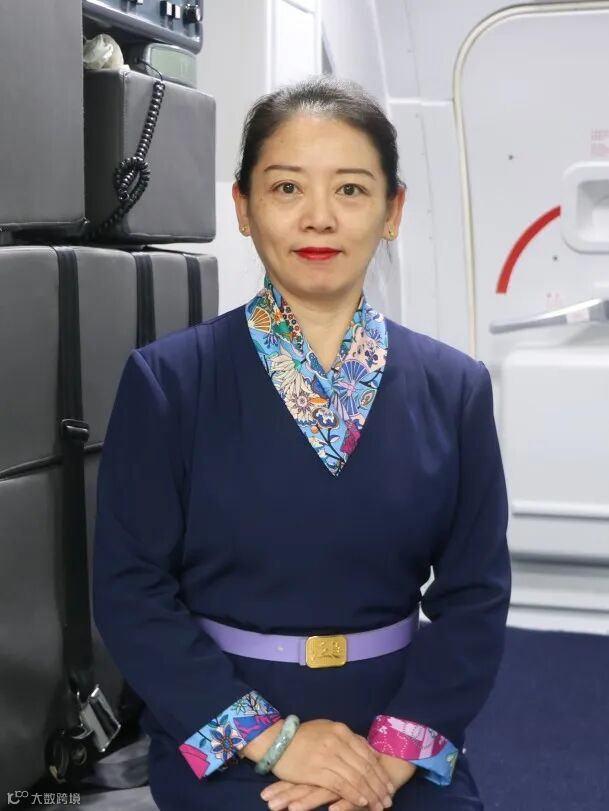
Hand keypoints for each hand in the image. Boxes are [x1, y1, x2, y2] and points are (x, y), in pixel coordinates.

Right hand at [265, 720, 395, 810]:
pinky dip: (353, 794)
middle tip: (388, 799)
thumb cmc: (303, 736)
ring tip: (379, 804)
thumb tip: (367, 748)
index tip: (389, 785)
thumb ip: (347, 739)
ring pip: (356, 777)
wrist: (277, 741)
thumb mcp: (328, 729)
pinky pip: (340, 784)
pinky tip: (362, 802)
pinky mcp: (317, 770)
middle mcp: (337, 742)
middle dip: (379, 786)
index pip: (367, 754)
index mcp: (342, 731)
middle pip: (365, 767)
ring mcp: (327, 756)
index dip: (380, 772)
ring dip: (370, 793)